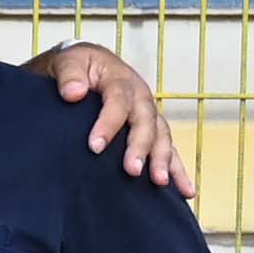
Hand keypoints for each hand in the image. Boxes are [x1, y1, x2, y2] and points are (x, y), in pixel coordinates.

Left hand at [41, 42, 194, 195]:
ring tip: (159, 182)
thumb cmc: (77, 66)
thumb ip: (69, 75)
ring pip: (161, 136)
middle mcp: (140, 97)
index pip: (118, 101)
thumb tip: (74, 93)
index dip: (108, 124)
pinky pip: (168, 149)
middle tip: (131, 170)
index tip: (94, 146)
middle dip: (140, 146)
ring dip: (163, 160)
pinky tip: (185, 191)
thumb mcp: (67, 61)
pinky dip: (177, 170)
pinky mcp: (151, 129)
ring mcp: (149, 114)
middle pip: (145, 121)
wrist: (88, 66)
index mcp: (120, 79)